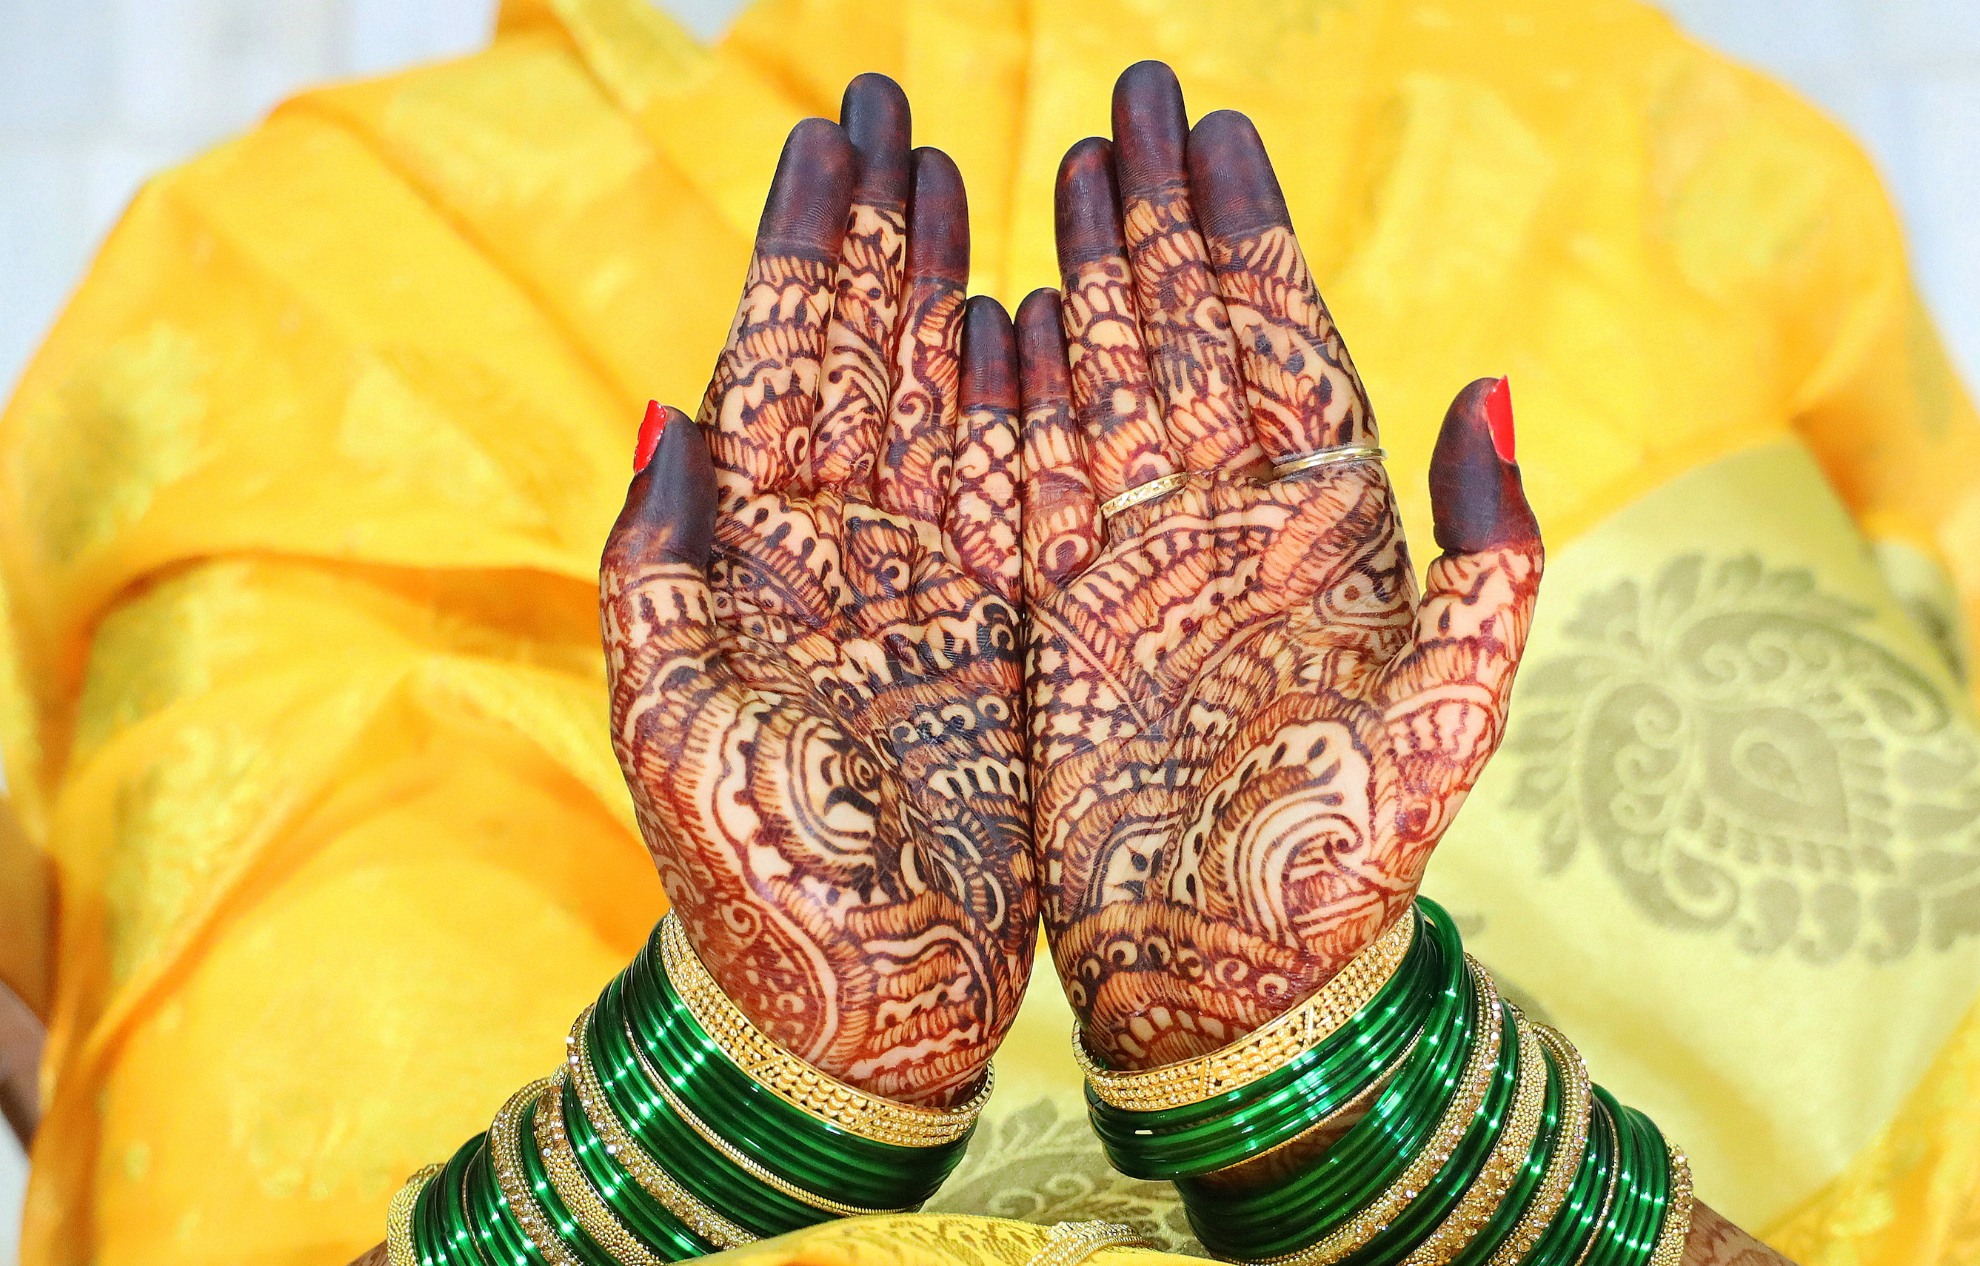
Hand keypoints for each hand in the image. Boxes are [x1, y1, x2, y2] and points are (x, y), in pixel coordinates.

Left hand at [599, 76, 1032, 1105]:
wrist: (856, 1013)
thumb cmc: (756, 888)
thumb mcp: (675, 729)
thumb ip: (661, 569)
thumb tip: (668, 407)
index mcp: (753, 560)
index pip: (785, 363)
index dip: (810, 247)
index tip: (833, 134)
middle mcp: (840, 553)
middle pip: (864, 356)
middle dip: (879, 231)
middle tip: (897, 106)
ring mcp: (921, 587)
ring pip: (941, 406)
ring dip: (951, 291)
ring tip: (974, 178)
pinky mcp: (995, 635)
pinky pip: (1016, 497)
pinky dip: (1025, 409)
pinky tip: (1033, 322)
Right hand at [1018, 62, 1542, 1069]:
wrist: (1230, 982)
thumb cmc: (1345, 866)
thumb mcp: (1448, 713)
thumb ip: (1483, 554)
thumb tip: (1495, 387)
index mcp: (1329, 535)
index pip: (1280, 344)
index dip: (1244, 234)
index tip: (1210, 128)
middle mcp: (1229, 532)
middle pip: (1187, 339)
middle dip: (1158, 217)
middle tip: (1128, 98)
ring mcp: (1140, 566)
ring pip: (1108, 390)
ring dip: (1088, 278)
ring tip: (1064, 169)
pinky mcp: (1065, 617)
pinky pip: (1034, 485)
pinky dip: (1017, 399)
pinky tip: (1002, 312)